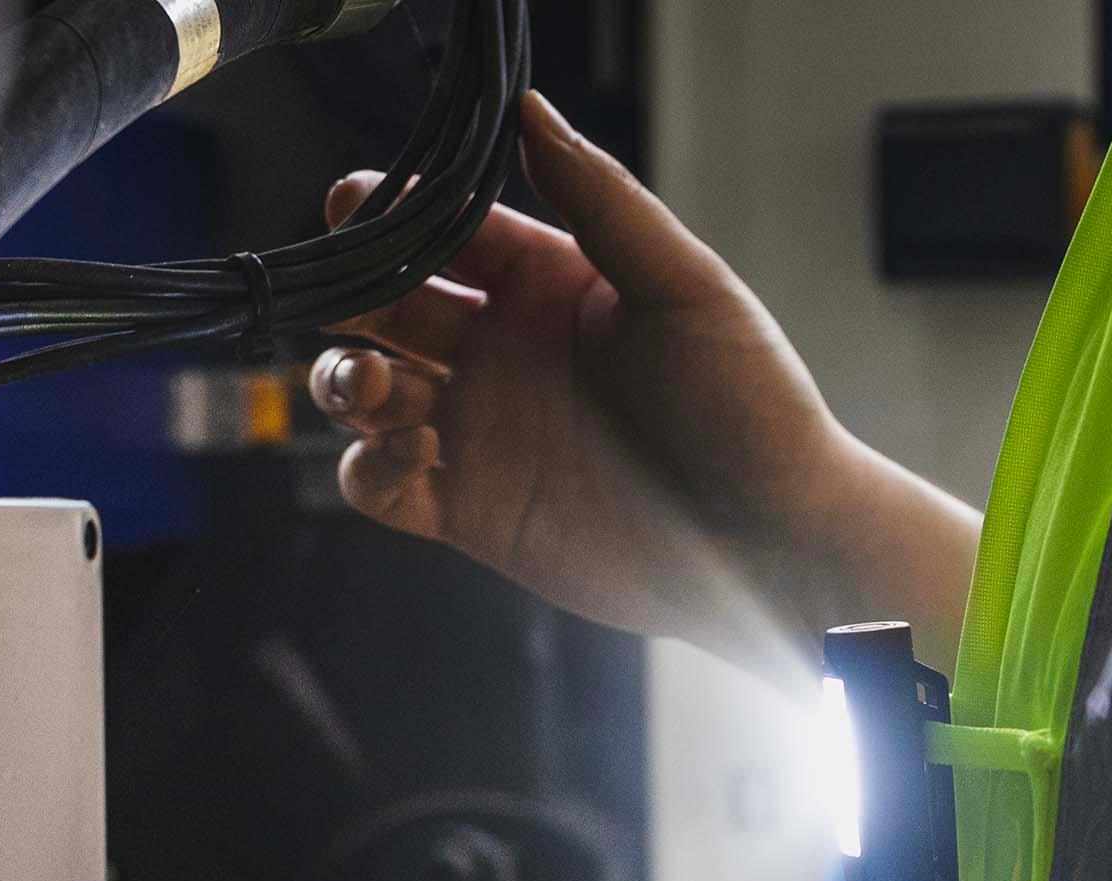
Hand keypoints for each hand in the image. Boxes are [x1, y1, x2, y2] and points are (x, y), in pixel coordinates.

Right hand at [309, 92, 866, 667]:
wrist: (767, 539)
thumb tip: (530, 110)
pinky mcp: (469, 511)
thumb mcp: (683, 287)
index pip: (438, 231)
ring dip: (343, 380)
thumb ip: (601, 200)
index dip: (387, 214)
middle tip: (345, 298)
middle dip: (349, 294)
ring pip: (363, 393)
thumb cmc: (749, 407)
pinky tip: (414, 455)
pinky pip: (377, 484)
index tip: (358, 206)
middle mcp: (500, 351)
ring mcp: (478, 432)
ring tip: (377, 386)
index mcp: (544, 283)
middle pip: (382, 306)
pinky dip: (368, 467)